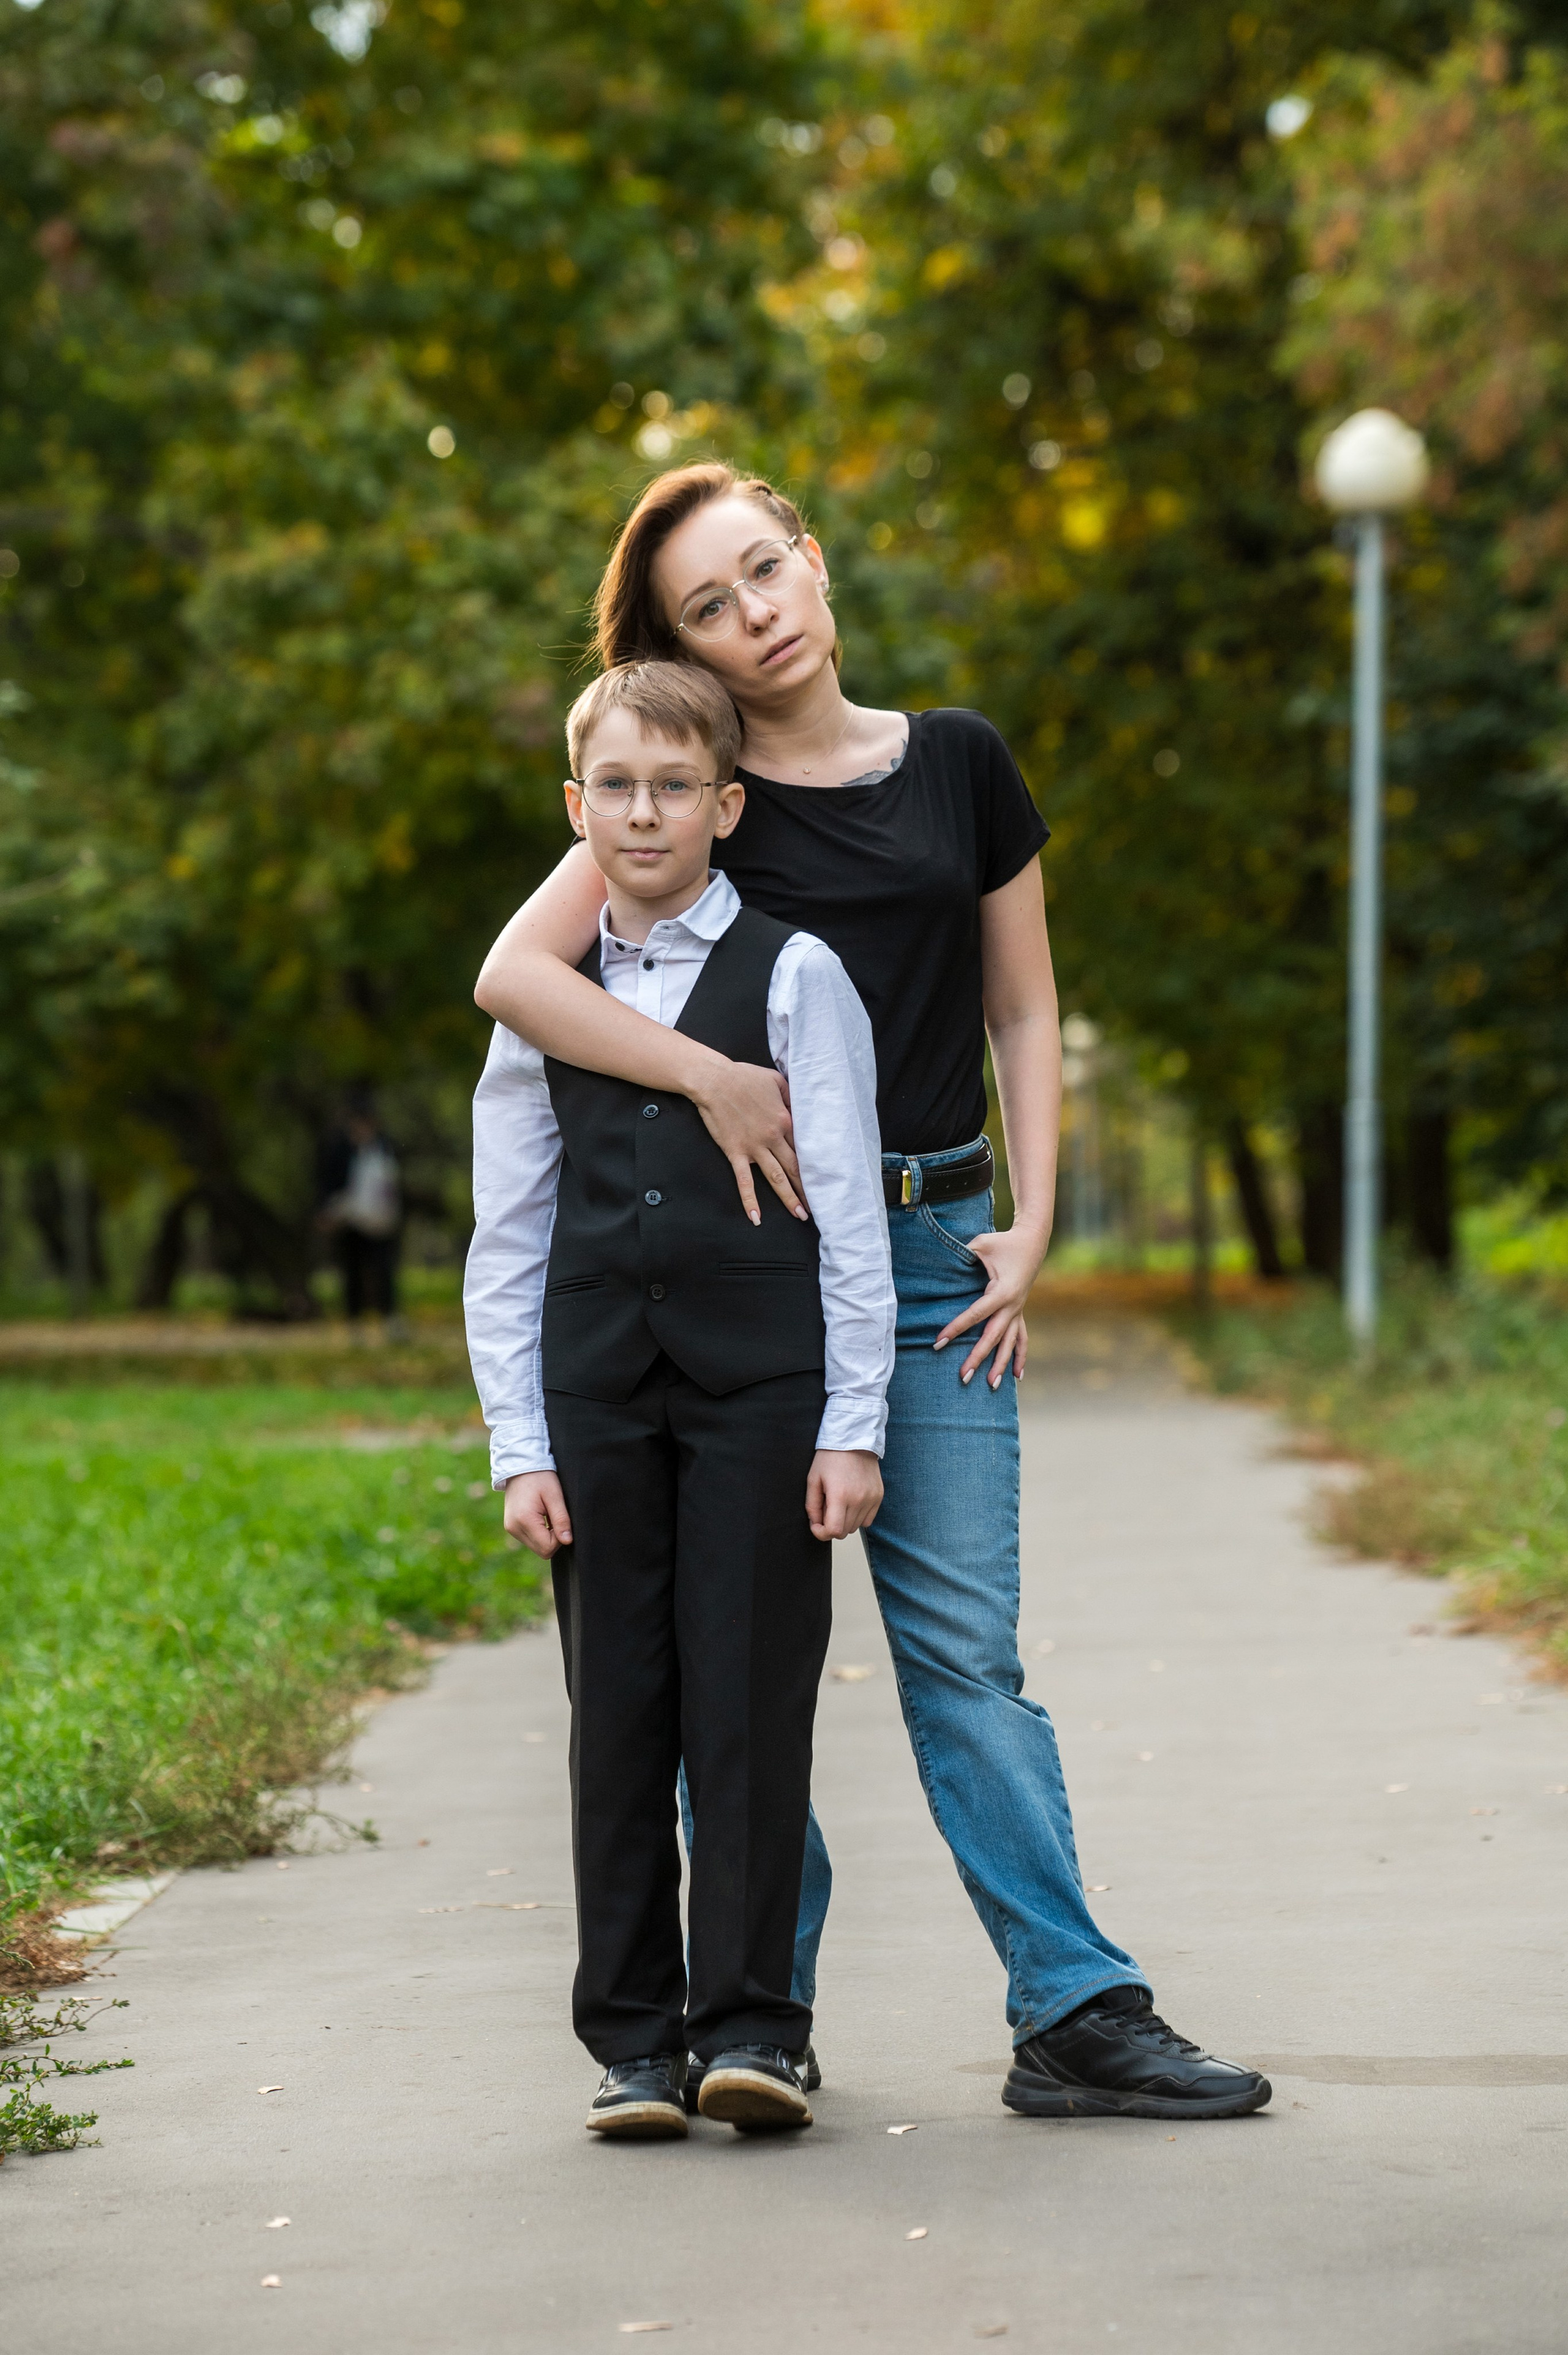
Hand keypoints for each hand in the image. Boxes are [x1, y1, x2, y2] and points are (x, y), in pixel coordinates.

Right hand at [503, 1471, 572, 1555]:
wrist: (520, 1465)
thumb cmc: (540, 1477)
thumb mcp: (555, 1495)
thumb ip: (561, 1519)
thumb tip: (567, 1541)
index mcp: (524, 1520)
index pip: (547, 1547)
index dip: (560, 1538)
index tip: (561, 1520)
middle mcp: (514, 1528)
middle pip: (541, 1551)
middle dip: (554, 1538)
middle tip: (556, 1517)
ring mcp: (510, 1528)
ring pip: (536, 1547)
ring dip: (546, 1536)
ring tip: (547, 1514)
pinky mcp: (511, 1526)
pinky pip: (530, 1539)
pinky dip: (539, 1533)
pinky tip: (541, 1517)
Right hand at [690, 1056, 808, 1226]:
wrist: (714, 1080)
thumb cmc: (744, 1077)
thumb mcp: (776, 1080)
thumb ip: (791, 1097)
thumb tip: (801, 1109)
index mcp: (785, 1120)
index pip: (804, 1147)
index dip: (815, 1164)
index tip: (824, 1179)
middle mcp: (773, 1137)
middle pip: (795, 1167)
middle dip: (808, 1188)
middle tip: (819, 1206)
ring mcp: (754, 1147)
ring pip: (776, 1177)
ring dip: (789, 1198)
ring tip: (800, 1215)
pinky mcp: (735, 1152)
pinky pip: (744, 1181)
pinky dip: (750, 1200)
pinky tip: (756, 1217)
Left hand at [806, 1449, 882, 1541]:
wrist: (854, 1439)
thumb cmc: (831, 1457)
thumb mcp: (813, 1479)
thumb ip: (812, 1506)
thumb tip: (816, 1524)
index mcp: (840, 1495)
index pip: (834, 1531)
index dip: (821, 1533)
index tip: (816, 1525)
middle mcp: (859, 1499)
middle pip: (844, 1531)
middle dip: (831, 1526)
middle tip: (826, 1508)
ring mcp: (871, 1499)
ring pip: (856, 1527)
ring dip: (845, 1521)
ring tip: (839, 1502)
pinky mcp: (879, 1496)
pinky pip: (868, 1520)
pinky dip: (858, 1517)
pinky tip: (851, 1503)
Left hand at [933, 1222, 1050, 1389]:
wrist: (1032, 1241)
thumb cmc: (1003, 1242)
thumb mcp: (980, 1245)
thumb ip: (962, 1256)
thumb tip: (941, 1263)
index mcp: (1002, 1291)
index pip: (975, 1315)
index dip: (956, 1329)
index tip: (938, 1343)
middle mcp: (1012, 1306)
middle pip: (992, 1337)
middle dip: (978, 1358)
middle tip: (963, 1377)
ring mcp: (1018, 1311)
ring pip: (1009, 1344)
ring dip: (1001, 1366)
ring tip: (991, 1386)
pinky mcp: (1020, 1312)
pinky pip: (1022, 1339)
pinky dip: (1020, 1357)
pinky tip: (1018, 1377)